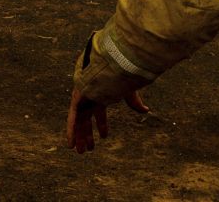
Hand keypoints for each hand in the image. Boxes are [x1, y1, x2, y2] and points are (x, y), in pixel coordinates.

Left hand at [64, 31, 149, 152]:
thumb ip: (135, 102)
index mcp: (101, 94)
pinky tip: (70, 144)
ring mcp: (82, 99)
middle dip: (88, 135)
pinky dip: (71, 132)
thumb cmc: (119, 74)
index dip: (102, 125)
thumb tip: (147, 111)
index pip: (100, 113)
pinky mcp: (76, 101)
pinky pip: (72, 120)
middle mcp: (90, 98)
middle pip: (87, 120)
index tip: (104, 136)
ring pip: (79, 123)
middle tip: (89, 149)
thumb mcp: (128, 90)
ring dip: (80, 138)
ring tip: (80, 152)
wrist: (109, 65)